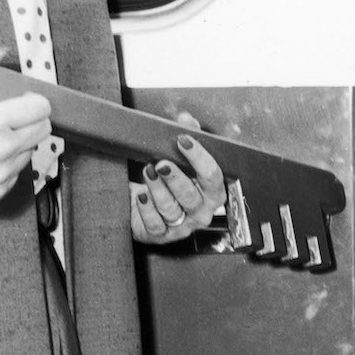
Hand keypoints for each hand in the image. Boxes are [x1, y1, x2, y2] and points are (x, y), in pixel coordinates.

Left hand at [130, 115, 227, 244]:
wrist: (147, 202)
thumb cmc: (170, 181)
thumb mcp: (181, 157)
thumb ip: (188, 136)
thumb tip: (186, 119)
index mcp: (212, 193)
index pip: (213, 176)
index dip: (199, 157)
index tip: (184, 141)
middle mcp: (200, 212)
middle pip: (192, 196)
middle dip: (176, 178)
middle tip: (162, 163)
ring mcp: (181, 226)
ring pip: (172, 209)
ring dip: (157, 189)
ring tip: (148, 171)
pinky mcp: (161, 235)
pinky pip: (155, 225)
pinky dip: (147, 209)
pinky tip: (140, 196)